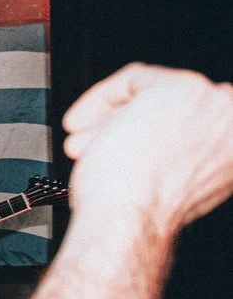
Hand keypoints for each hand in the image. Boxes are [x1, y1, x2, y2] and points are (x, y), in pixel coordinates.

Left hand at [62, 64, 232, 233]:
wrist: (132, 219)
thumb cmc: (141, 212)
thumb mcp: (172, 182)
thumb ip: (178, 155)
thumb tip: (155, 140)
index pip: (188, 128)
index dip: (144, 137)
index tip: (118, 142)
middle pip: (169, 111)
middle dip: (122, 126)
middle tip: (90, 141)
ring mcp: (219, 107)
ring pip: (151, 97)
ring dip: (109, 121)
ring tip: (80, 143)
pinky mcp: (184, 88)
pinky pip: (136, 79)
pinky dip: (101, 98)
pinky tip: (79, 121)